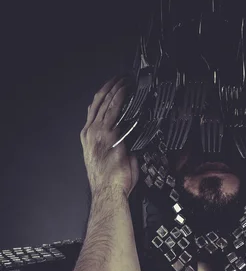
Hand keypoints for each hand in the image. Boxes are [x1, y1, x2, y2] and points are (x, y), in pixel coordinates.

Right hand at [80, 77, 139, 197]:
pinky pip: (114, 111)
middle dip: (109, 88)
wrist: (108, 192)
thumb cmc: (110, 182)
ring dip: (115, 89)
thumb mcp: (110, 159)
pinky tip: (125, 90)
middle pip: (98, 103)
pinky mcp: (110, 135)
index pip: (94, 111)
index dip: (103, 97)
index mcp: (89, 138)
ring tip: (124, 79)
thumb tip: (130, 141)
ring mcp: (99, 133)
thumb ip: (117, 145)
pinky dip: (120, 98)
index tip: (111, 88)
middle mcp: (91, 133)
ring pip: (106, 103)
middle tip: (120, 78)